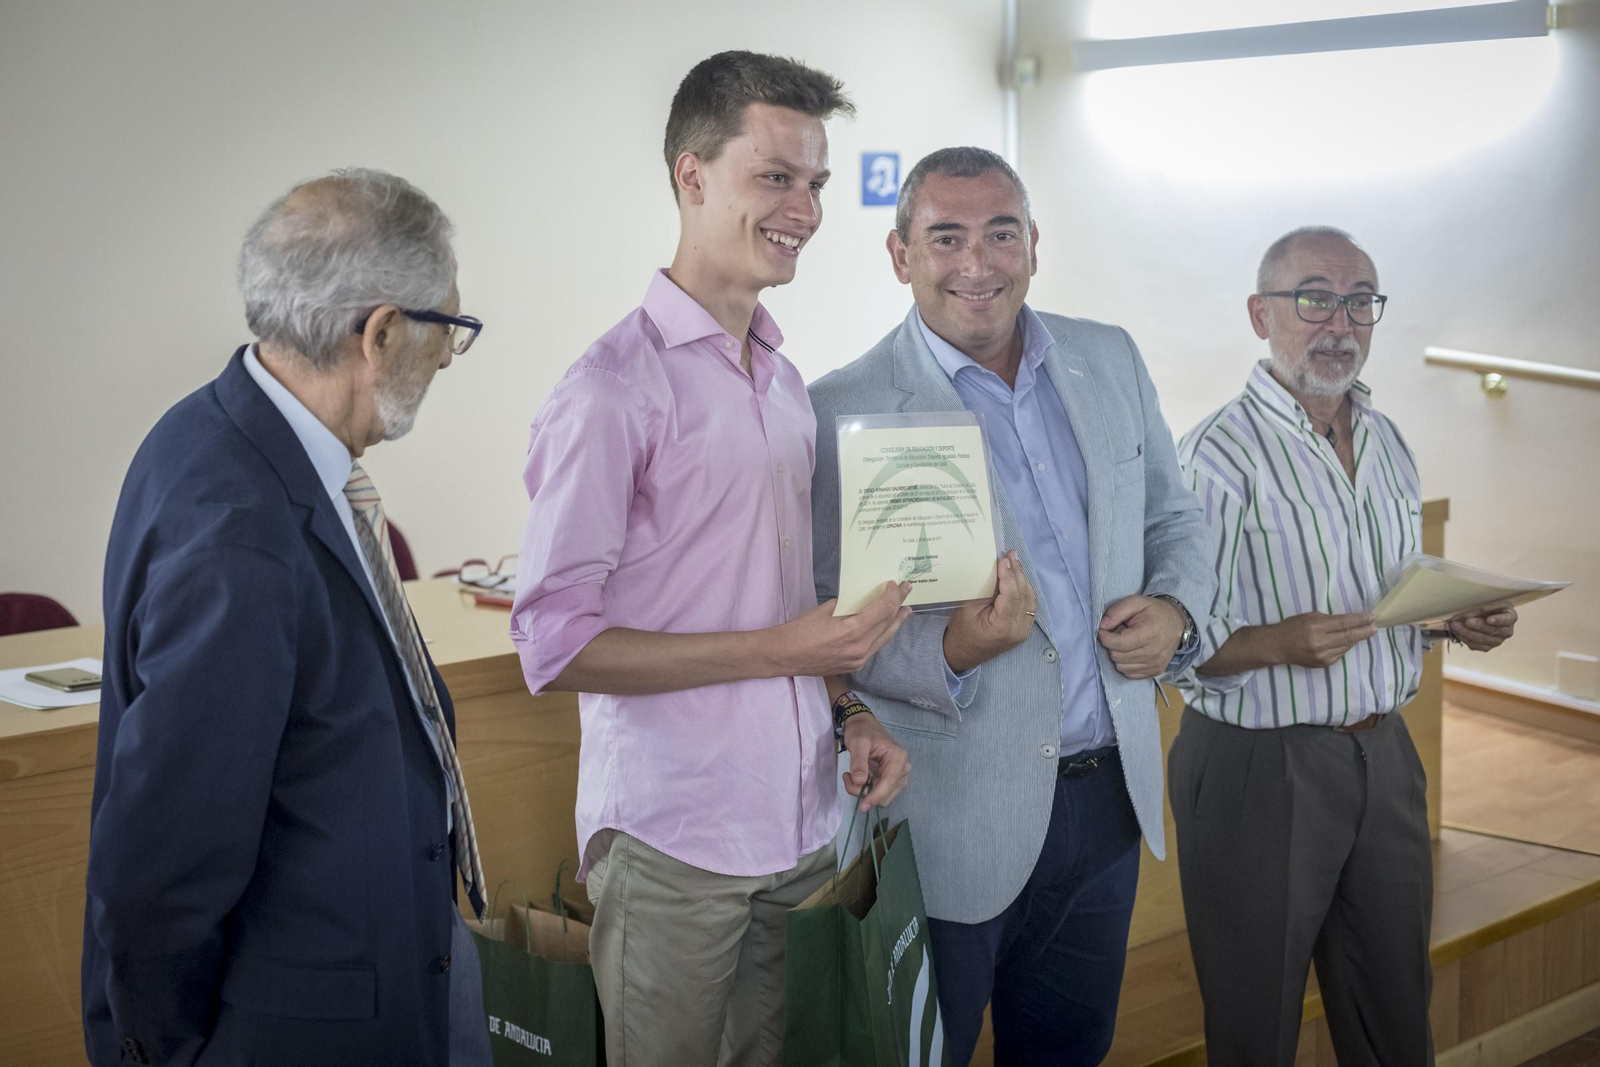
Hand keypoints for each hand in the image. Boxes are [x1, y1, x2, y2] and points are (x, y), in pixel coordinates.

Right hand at [773, 582, 911, 676]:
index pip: (884, 609)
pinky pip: (874, 648)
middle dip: (899, 605)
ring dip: (895, 622)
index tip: (895, 584)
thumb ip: (846, 606)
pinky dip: (882, 635)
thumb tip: (859, 603)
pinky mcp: (854, 667)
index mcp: (854, 630)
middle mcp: (861, 647)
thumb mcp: (824, 610)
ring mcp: (859, 660)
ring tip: (906, 611)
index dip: (893, 594)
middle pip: (888, 623)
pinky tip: (885, 627)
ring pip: (884, 638)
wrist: (783, 657)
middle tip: (908, 590)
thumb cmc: (799, 630)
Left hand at [841, 712, 910, 810]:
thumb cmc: (861, 730)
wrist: (862, 723)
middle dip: (866, 793)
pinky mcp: (891, 778)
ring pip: (882, 796)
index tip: (861, 806)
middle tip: (847, 779)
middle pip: (886, 794)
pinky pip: (879, 792)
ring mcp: (898, 774)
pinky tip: (856, 779)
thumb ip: (858, 762)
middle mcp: (902, 768)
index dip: (875, 796)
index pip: (888, 783)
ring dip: (865, 792)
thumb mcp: (857, 742)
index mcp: (898, 758)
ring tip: (850, 777)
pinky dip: (867, 790)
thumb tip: (860, 782)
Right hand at [943, 552, 1038, 672]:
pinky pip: (1028, 605)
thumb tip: (996, 569)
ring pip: (1030, 598)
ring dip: (1022, 579)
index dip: (1009, 575)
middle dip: (1017, 572)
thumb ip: (985, 591)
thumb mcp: (968, 609)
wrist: (963, 654)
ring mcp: (1024, 630)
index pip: (1011, 596)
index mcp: (1003, 627)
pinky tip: (1017, 576)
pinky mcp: (1024, 628)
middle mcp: (1019, 630)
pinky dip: (1023, 589)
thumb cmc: (961, 632)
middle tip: (1011, 554)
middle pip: (1024, 595)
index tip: (1003, 559)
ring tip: (1014, 561)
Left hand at [1097, 595, 1186, 678]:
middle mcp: (1154, 653)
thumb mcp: (1136, 602)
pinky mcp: (1155, 671)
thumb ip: (1116, 612)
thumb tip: (1102, 626)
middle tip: (1119, 633)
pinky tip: (1132, 651)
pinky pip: (1129, 674)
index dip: (1105, 637)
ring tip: (1127, 642)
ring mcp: (1155, 665)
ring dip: (1118, 654)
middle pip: (1117, 656)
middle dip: (1112, 644)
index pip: (1119, 644)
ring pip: (1121, 667)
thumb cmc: (1154, 612)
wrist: (1177, 623)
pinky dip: (1125, 663)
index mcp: (1150, 634)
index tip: (1103, 630)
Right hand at [1266, 610, 1376, 667]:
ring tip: (1366, 632)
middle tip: (1375, 626)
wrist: (1278, 646)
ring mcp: (1322, 655)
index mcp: (1315, 627)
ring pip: (1347, 646)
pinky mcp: (1323, 664)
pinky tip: (1348, 641)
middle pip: (1349, 636)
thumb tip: (1349, 622)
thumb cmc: (1292, 627)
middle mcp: (1320, 643)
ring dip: (1357, 639)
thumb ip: (1329, 620)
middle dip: (1364, 631)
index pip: (1344, 623)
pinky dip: (1346, 646)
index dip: (1360, 620)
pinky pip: (1340, 653)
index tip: (1372, 616)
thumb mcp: (1309, 617)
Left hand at [1447, 602, 1516, 651]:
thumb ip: (1484, 605)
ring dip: (1467, 633)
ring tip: (1455, 625)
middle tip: (1466, 621)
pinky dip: (1465, 639)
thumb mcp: (1489, 601)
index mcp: (1511, 617)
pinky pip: (1476, 646)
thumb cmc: (1488, 605)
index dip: (1498, 620)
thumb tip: (1472, 611)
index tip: (1489, 619)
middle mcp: (1507, 631)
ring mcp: (1497, 641)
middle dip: (1478, 626)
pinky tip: (1457, 632)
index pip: (1507, 619)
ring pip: (1483, 640)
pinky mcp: (1487, 647)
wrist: (1483, 615)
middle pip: (1493, 631)